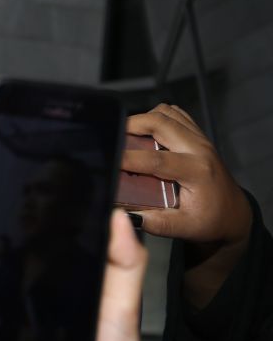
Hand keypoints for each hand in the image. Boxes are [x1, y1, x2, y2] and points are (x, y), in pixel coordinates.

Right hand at [125, 104, 252, 306]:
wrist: (234, 212)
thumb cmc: (210, 220)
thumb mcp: (183, 228)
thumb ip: (154, 223)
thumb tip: (124, 216)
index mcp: (197, 171)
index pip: (156, 159)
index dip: (128, 158)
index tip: (107, 159)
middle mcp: (200, 149)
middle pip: (160, 122)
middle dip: (131, 124)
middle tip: (110, 135)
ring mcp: (200, 138)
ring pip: (167, 112)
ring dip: (143, 118)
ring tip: (125, 133)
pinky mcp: (197, 135)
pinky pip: (174, 114)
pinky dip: (155, 117)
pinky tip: (145, 132)